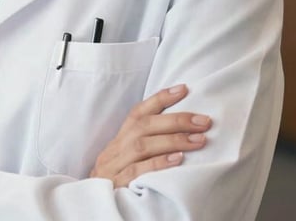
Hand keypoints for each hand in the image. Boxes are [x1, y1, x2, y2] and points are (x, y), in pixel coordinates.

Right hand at [90, 84, 210, 186]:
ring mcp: (114, 166)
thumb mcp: (127, 159)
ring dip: (173, 140)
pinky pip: (138, 171)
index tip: (184, 89)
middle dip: (176, 120)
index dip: (160, 99)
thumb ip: (145, 144)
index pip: (138, 113)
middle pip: (143, 126)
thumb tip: (180, 131)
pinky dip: (159, 163)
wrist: (91, 207)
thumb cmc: (117, 181)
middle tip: (203, 121)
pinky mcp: (116, 184)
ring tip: (200, 140)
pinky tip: (178, 159)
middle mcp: (115, 148)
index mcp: (119, 139)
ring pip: (142, 145)